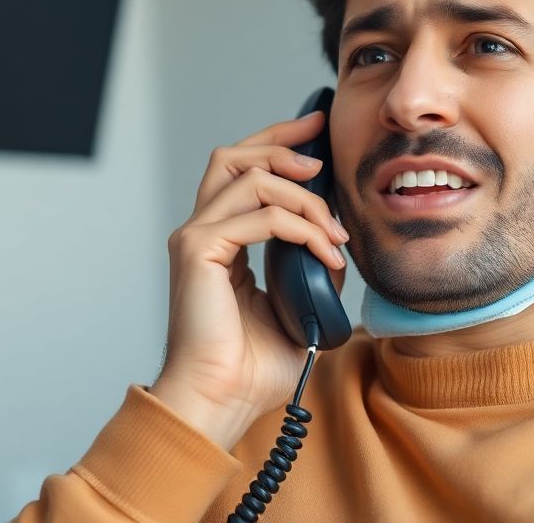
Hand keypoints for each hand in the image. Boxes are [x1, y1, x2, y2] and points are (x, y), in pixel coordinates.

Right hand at [149, 111, 348, 448]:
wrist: (220, 402)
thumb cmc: (251, 370)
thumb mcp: (297, 308)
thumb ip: (313, 273)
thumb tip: (338, 249)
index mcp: (219, 241)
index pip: (241, 172)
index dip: (278, 144)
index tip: (316, 132)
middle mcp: (200, 232)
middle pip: (234, 156)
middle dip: (283, 142)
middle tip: (323, 152)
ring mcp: (195, 238)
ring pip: (252, 178)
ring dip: (304, 197)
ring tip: (334, 230)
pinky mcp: (198, 251)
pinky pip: (259, 217)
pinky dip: (300, 227)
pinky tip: (324, 250)